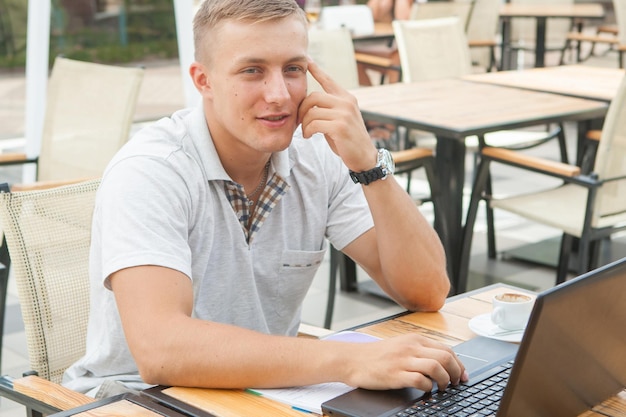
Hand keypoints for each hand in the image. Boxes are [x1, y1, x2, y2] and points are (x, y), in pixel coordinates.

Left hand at [298, 58, 377, 171]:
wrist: (365, 157)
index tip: (307, 60)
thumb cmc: (349, 140)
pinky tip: (309, 136)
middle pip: (313, 96)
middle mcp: (346, 102)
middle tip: (299, 121)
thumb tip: (310, 104)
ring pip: (312, 111)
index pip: (328, 80)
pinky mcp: (340, 127)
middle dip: (302, 109)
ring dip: (304, 124)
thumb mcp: (340, 119)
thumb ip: (329, 109)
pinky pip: (314, 124)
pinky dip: (307, 131)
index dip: (316, 70)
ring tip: (306, 132)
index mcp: (347, 98)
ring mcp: (344, 114)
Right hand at [340, 333, 467, 390]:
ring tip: (442, 388)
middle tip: (456, 383)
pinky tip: (426, 391)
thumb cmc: (376, 356)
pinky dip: (428, 388)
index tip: (462, 375)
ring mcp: (403, 360)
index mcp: (414, 339)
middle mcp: (411, 347)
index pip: (446, 349)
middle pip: (446, 357)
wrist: (353, 359)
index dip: (459, 364)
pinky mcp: (396, 374)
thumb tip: (442, 363)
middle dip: (456, 372)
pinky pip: (420, 380)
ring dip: (445, 380)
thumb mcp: (401, 346)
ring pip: (436, 367)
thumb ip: (419, 351)